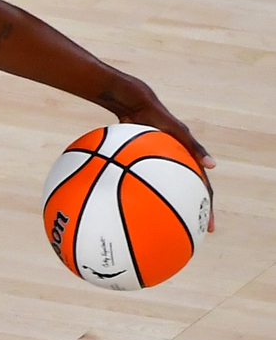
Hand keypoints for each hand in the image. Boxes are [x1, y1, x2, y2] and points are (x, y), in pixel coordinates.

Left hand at [116, 95, 215, 231]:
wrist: (135, 105)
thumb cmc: (158, 118)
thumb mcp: (178, 132)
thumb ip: (194, 148)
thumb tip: (213, 166)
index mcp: (188, 163)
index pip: (203, 191)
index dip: (207, 209)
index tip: (209, 227)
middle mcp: (174, 167)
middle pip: (184, 196)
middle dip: (187, 215)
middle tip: (186, 234)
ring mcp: (157, 166)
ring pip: (161, 192)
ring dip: (160, 208)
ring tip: (156, 226)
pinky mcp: (139, 162)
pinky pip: (138, 183)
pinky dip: (136, 194)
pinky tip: (126, 208)